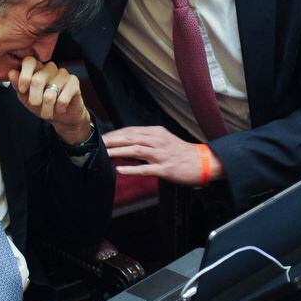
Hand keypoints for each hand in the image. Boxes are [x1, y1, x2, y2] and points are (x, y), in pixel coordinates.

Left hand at [8, 58, 91, 143]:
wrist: (62, 117)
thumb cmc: (43, 105)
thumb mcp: (26, 98)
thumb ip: (19, 86)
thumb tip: (12, 73)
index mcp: (37, 69)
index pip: (29, 61)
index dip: (24, 76)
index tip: (22, 90)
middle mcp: (50, 68)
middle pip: (38, 79)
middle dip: (34, 99)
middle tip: (35, 106)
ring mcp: (63, 74)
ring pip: (50, 93)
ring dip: (47, 108)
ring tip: (48, 112)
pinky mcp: (74, 82)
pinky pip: (63, 98)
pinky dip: (59, 108)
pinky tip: (60, 109)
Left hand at [102, 126, 224, 184]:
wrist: (204, 162)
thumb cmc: (181, 153)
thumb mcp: (163, 141)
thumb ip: (144, 142)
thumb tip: (122, 147)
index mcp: (156, 132)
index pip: (130, 131)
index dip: (114, 134)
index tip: (100, 138)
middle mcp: (158, 141)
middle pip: (130, 138)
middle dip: (112, 141)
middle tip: (96, 145)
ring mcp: (162, 155)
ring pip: (136, 150)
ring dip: (118, 152)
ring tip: (104, 154)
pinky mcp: (166, 168)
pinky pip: (146, 169)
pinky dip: (132, 169)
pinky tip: (120, 170)